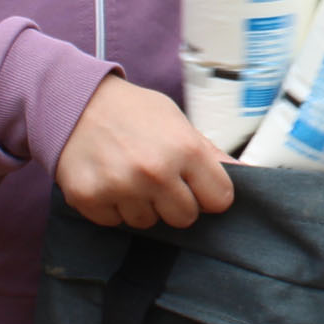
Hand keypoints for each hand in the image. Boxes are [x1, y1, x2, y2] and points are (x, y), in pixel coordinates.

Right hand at [54, 75, 233, 229]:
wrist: (73, 101)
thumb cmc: (132, 111)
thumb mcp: (177, 121)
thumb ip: (210, 153)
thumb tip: (250, 175)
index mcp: (185, 149)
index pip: (219, 200)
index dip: (209, 193)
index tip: (196, 184)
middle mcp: (155, 172)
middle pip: (185, 218)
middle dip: (175, 202)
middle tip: (157, 178)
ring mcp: (121, 188)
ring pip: (148, 222)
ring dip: (141, 205)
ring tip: (128, 174)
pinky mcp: (90, 199)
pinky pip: (114, 222)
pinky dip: (112, 207)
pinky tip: (107, 179)